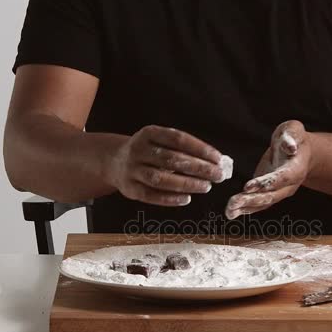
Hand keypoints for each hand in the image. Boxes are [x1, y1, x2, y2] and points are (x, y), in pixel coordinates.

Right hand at [105, 125, 225, 205]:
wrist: (113, 161)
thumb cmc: (148, 152)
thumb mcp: (160, 141)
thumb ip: (183, 149)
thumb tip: (214, 162)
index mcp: (149, 133)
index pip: (178, 139)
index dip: (199, 148)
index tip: (218, 158)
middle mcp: (138, 150)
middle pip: (171, 159)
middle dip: (198, 168)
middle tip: (218, 175)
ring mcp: (131, 170)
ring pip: (160, 179)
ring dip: (186, 184)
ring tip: (206, 186)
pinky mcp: (129, 189)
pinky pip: (150, 195)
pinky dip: (170, 199)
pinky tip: (187, 198)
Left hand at [225, 120, 311, 219]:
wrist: (302, 152)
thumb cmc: (295, 138)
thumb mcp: (294, 130)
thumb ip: (291, 136)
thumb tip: (290, 147)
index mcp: (296, 168)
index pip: (281, 178)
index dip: (265, 183)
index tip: (248, 186)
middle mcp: (290, 185)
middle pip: (271, 196)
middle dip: (251, 200)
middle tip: (233, 202)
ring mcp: (281, 192)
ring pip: (264, 203)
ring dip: (246, 208)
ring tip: (229, 211)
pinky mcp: (271, 193)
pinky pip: (260, 204)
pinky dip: (246, 209)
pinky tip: (232, 212)